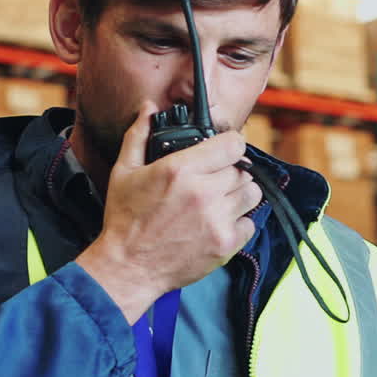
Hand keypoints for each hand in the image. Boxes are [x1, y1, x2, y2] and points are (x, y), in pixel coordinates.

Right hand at [76, 100, 261, 322]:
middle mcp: (203, 193)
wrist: (128, 268)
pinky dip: (239, 223)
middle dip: (230, 173)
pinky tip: (218, 224)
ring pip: (251, 194)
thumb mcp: (124, 172)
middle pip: (242, 170)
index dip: (230, 145)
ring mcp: (217, 220)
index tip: (223, 151)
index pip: (233, 144)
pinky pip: (250, 224)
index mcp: (181, 169)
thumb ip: (139, 135)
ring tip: (219, 201)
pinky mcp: (225, 244)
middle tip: (213, 182)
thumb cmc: (125, 220)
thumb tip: (149, 108)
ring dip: (238, 195)